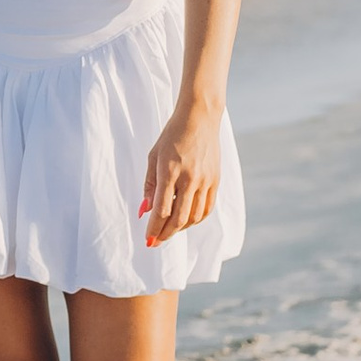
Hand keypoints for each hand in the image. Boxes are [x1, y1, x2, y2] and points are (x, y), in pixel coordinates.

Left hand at [140, 100, 221, 248]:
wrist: (200, 118)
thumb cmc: (172, 136)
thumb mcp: (153, 157)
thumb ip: (149, 185)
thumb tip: (145, 210)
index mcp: (170, 171)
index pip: (161, 209)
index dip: (154, 228)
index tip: (148, 239)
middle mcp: (190, 178)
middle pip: (178, 218)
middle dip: (165, 234)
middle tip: (156, 242)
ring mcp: (205, 180)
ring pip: (194, 217)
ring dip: (180, 228)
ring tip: (169, 230)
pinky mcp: (215, 180)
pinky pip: (206, 208)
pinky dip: (196, 219)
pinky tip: (186, 220)